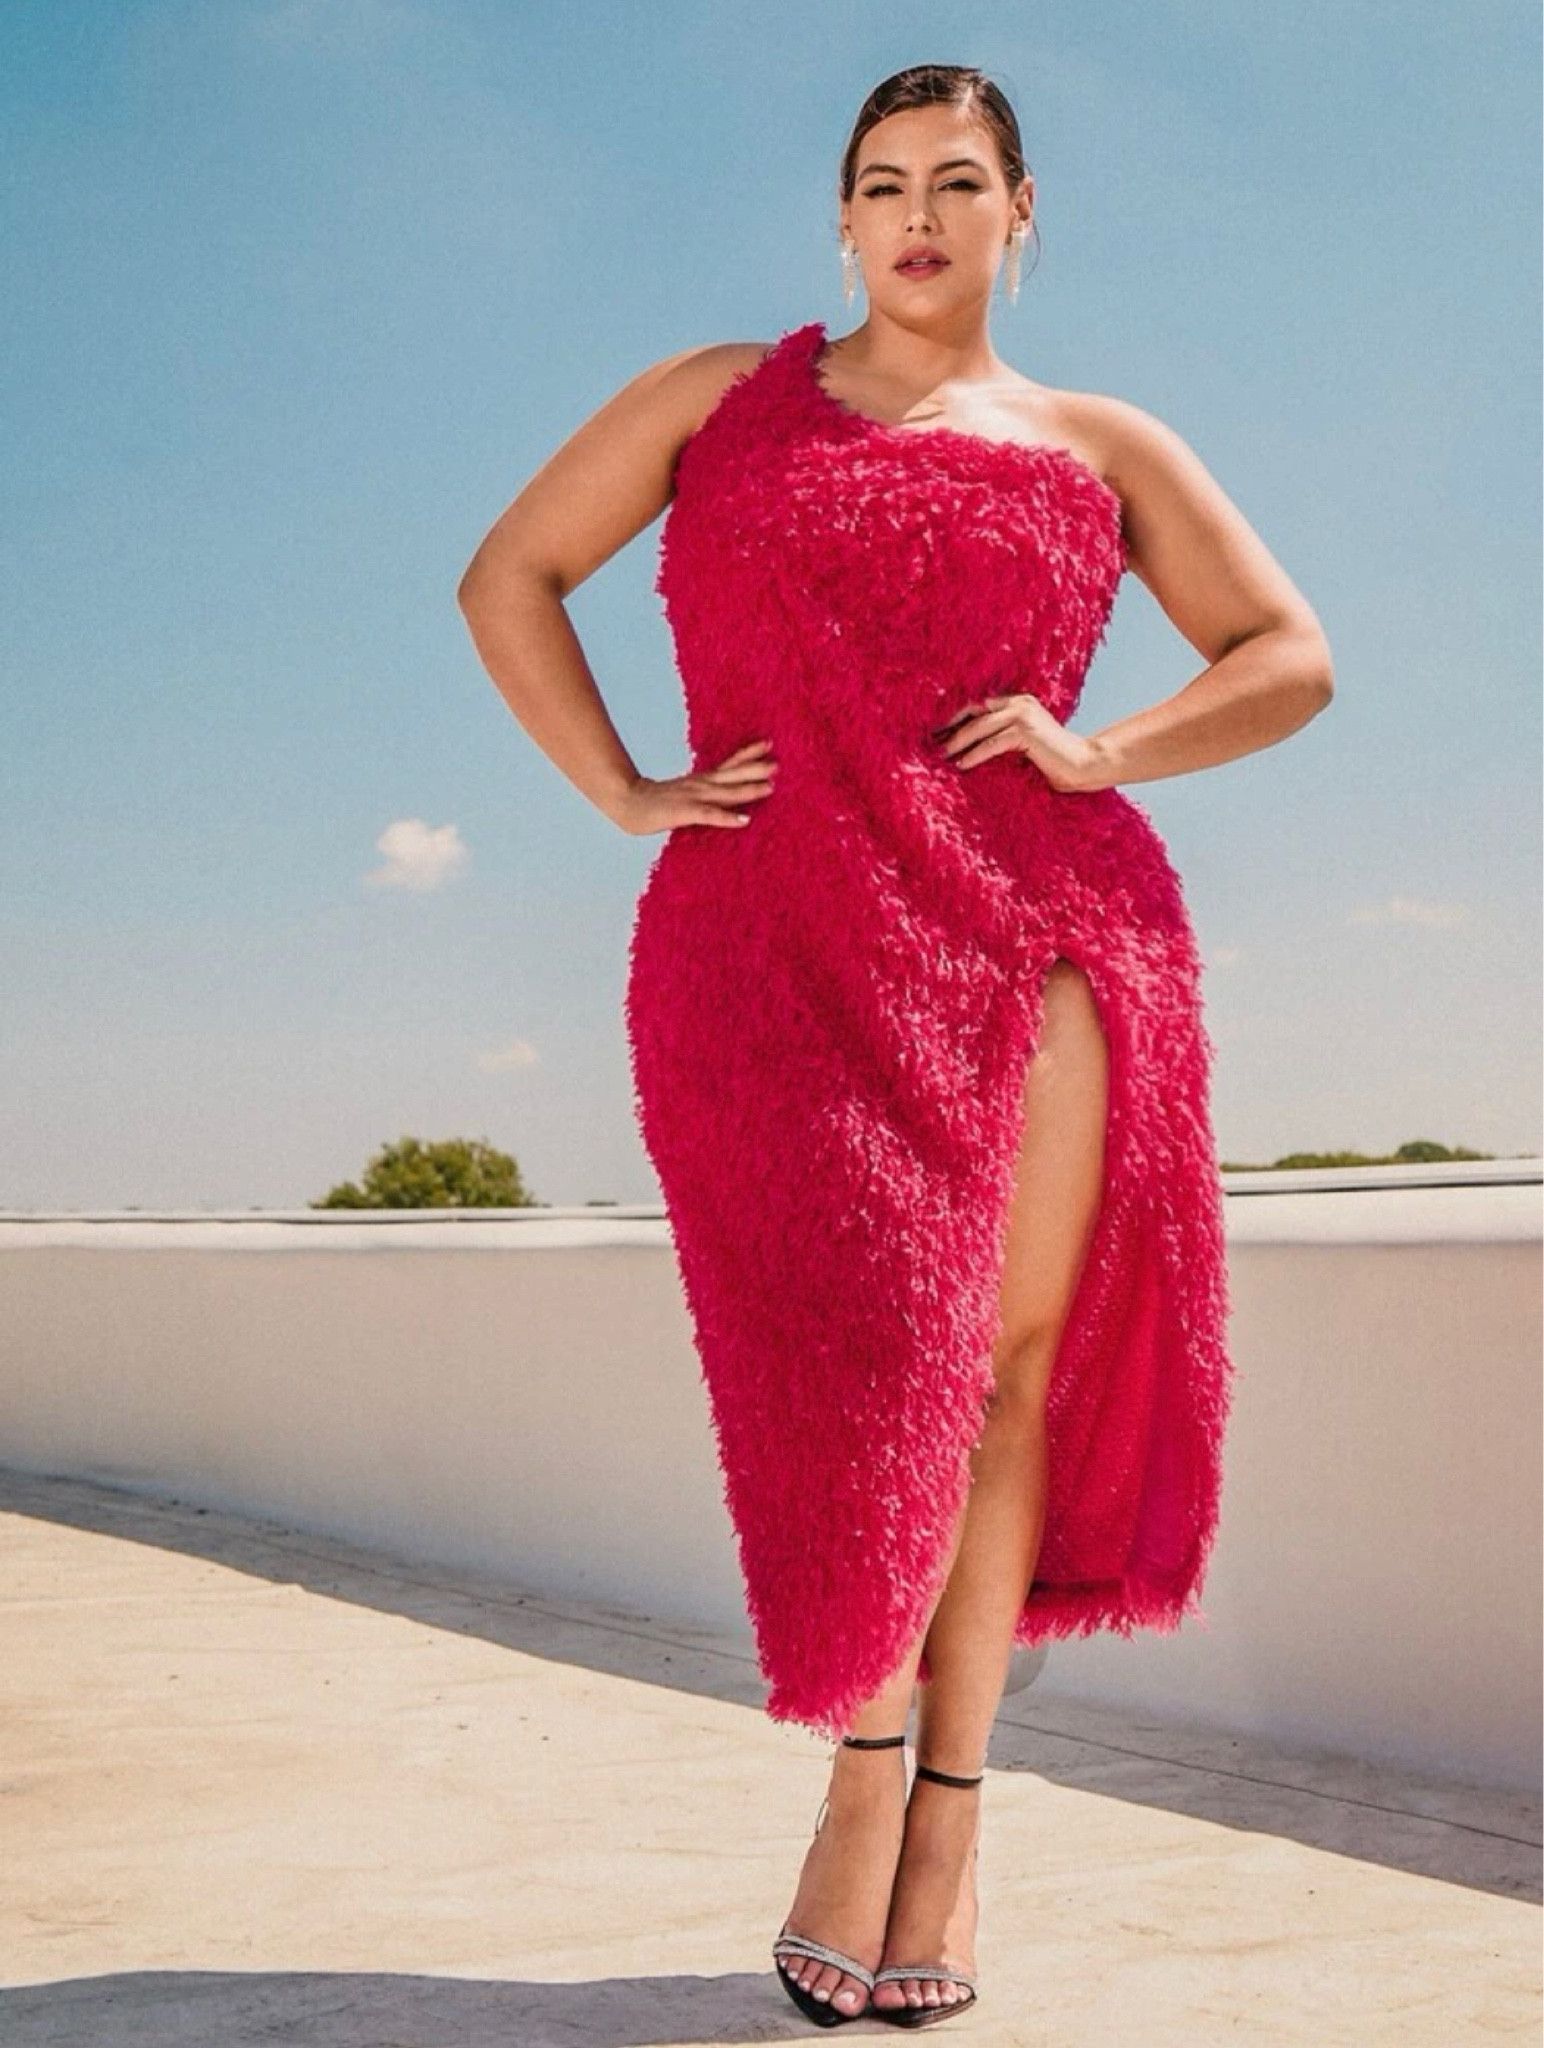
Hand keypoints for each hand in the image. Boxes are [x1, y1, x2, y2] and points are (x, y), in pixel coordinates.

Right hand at [613, 738, 777, 835]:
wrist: (627, 802)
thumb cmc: (654, 802)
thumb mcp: (683, 793)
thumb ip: (702, 794)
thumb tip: (720, 796)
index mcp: (701, 780)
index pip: (729, 764)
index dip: (748, 754)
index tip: (767, 744)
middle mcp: (701, 785)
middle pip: (733, 774)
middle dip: (756, 768)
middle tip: (777, 762)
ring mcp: (694, 797)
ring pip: (726, 792)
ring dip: (749, 789)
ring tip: (770, 787)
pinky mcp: (686, 812)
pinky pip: (711, 815)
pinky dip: (728, 817)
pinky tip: (745, 820)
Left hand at [932, 694, 1106, 793]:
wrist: (1083, 764)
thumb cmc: (1051, 759)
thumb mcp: (1021, 743)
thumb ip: (1000, 736)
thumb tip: (966, 747)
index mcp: (1016, 701)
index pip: (976, 704)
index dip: (954, 717)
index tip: (936, 732)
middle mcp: (1018, 702)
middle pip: (972, 712)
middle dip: (949, 728)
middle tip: (930, 743)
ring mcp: (1022, 714)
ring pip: (979, 727)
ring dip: (957, 743)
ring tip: (941, 757)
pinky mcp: (1026, 731)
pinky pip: (991, 743)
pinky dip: (974, 754)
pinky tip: (962, 765)